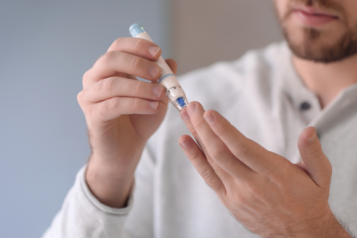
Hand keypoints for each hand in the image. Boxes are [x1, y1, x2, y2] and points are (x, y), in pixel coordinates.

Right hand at [78, 37, 176, 206]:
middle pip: (110, 60)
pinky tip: (153, 108)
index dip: (137, 46)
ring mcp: (90, 97)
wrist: (127, 149)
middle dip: (137, 64)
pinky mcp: (93, 116)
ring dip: (140, 87)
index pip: (118, 47)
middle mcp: (94, 79)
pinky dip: (137, 104)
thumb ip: (162, 79)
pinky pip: (114, 105)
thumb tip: (171, 61)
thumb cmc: (140, 120)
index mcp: (109, 69)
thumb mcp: (156, 97)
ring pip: (112, 84)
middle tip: (158, 73)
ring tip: (160, 94)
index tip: (158, 52)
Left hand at [179, 102, 350, 237]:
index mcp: (273, 174)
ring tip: (185, 116)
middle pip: (221, 152)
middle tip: (191, 106)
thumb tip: (309, 131)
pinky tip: (186, 142)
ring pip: (212, 162)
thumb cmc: (309, 200)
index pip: (243, 149)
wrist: (300, 233)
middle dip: (203, 127)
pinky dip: (195, 158)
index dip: (224, 131)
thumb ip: (313, 153)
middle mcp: (251, 184)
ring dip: (197, 137)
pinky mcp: (229, 200)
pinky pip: (209, 177)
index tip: (209, 113)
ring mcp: (237, 193)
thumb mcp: (321, 176)